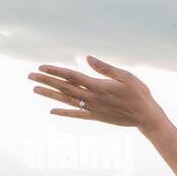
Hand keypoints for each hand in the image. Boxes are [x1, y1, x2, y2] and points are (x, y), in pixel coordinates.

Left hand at [27, 56, 165, 131]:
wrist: (147, 117)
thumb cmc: (139, 94)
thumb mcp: (126, 76)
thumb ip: (105, 68)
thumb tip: (87, 58)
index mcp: (99, 86)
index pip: (72, 77)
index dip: (55, 71)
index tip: (41, 67)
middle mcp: (92, 98)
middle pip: (65, 88)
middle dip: (46, 81)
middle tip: (30, 76)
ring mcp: (93, 109)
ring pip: (67, 100)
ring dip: (50, 95)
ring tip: (35, 89)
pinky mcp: (97, 117)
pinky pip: (77, 114)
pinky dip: (63, 113)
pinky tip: (51, 112)